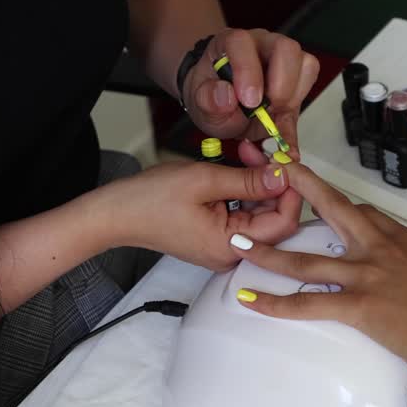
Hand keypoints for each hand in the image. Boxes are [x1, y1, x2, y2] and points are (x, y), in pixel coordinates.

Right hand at [101, 161, 300, 271]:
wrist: (116, 213)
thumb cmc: (149, 200)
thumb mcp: (204, 180)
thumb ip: (248, 180)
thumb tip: (282, 176)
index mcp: (230, 247)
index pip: (283, 223)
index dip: (290, 191)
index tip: (286, 163)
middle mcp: (231, 253)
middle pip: (275, 218)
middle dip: (273, 183)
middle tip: (262, 152)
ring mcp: (225, 246)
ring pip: (260, 213)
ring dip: (258, 182)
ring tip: (245, 154)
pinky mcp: (218, 236)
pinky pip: (244, 214)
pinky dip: (244, 190)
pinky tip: (237, 168)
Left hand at [182, 28, 319, 157]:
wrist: (227, 103)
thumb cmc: (215, 96)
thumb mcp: (201, 105)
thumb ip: (207, 101)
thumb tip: (225, 96)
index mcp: (231, 44)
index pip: (241, 43)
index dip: (248, 72)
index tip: (249, 102)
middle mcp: (261, 43)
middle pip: (285, 47)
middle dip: (281, 85)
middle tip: (268, 111)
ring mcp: (284, 56)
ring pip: (305, 63)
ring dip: (293, 96)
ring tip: (273, 114)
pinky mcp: (299, 72)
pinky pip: (310, 80)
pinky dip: (298, 105)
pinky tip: (281, 117)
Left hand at [228, 164, 406, 377]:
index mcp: (404, 240)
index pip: (368, 213)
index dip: (345, 205)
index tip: (327, 198)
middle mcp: (378, 251)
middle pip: (333, 214)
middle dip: (303, 191)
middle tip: (277, 172)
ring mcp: (365, 278)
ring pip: (306, 262)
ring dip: (268, 252)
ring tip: (236, 244)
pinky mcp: (357, 308)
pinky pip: (307, 305)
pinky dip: (275, 304)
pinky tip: (249, 299)